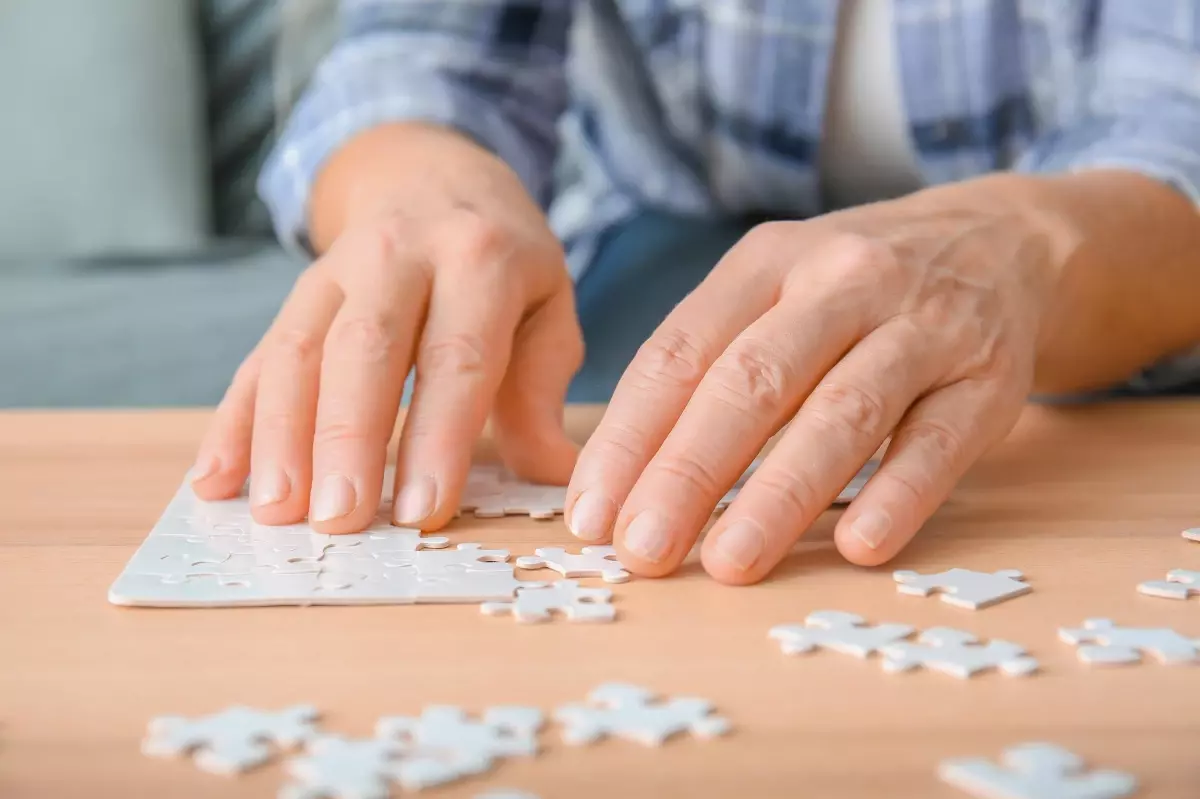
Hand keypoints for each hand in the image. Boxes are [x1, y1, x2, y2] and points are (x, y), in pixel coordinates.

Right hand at [191, 125, 581, 532]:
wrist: (433, 173)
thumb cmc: (502, 260)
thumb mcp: (545, 305)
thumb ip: (541, 388)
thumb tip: (559, 474)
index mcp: (478, 259)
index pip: (457, 356)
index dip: (438, 436)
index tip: (421, 511)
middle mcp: (398, 254)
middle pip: (363, 351)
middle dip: (346, 440)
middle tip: (337, 520)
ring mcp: (335, 269)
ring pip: (297, 352)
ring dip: (280, 436)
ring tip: (276, 511)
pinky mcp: (296, 294)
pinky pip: (258, 356)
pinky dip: (233, 420)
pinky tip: (215, 478)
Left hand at [565, 175, 1073, 582]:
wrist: (1001, 243)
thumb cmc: (852, 290)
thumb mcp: (773, 288)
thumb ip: (705, 364)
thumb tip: (621, 478)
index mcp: (766, 261)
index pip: (680, 352)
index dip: (629, 437)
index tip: (591, 514)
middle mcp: (842, 281)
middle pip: (753, 382)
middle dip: (689, 472)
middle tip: (642, 549)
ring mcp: (923, 326)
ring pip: (842, 414)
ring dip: (779, 494)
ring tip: (729, 563)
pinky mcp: (988, 377)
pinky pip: (939, 441)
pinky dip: (897, 493)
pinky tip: (857, 545)